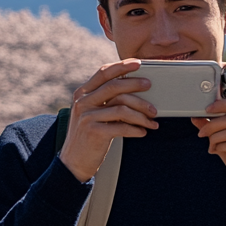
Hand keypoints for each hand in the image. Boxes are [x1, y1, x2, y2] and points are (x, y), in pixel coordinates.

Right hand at [60, 60, 158, 181]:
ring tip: (152, 119)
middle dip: (135, 84)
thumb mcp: (90, 112)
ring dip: (141, 113)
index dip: (121, 66)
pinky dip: (135, 129)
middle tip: (150, 86)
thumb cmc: (88, 135)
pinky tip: (143, 131)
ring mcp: (87, 117)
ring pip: (122, 108)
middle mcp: (83, 103)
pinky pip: (122, 127)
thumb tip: (132, 85)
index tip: (138, 63)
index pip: (103, 73)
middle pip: (114, 86)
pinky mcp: (94, 132)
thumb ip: (103, 98)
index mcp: (82, 94)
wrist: (73, 162)